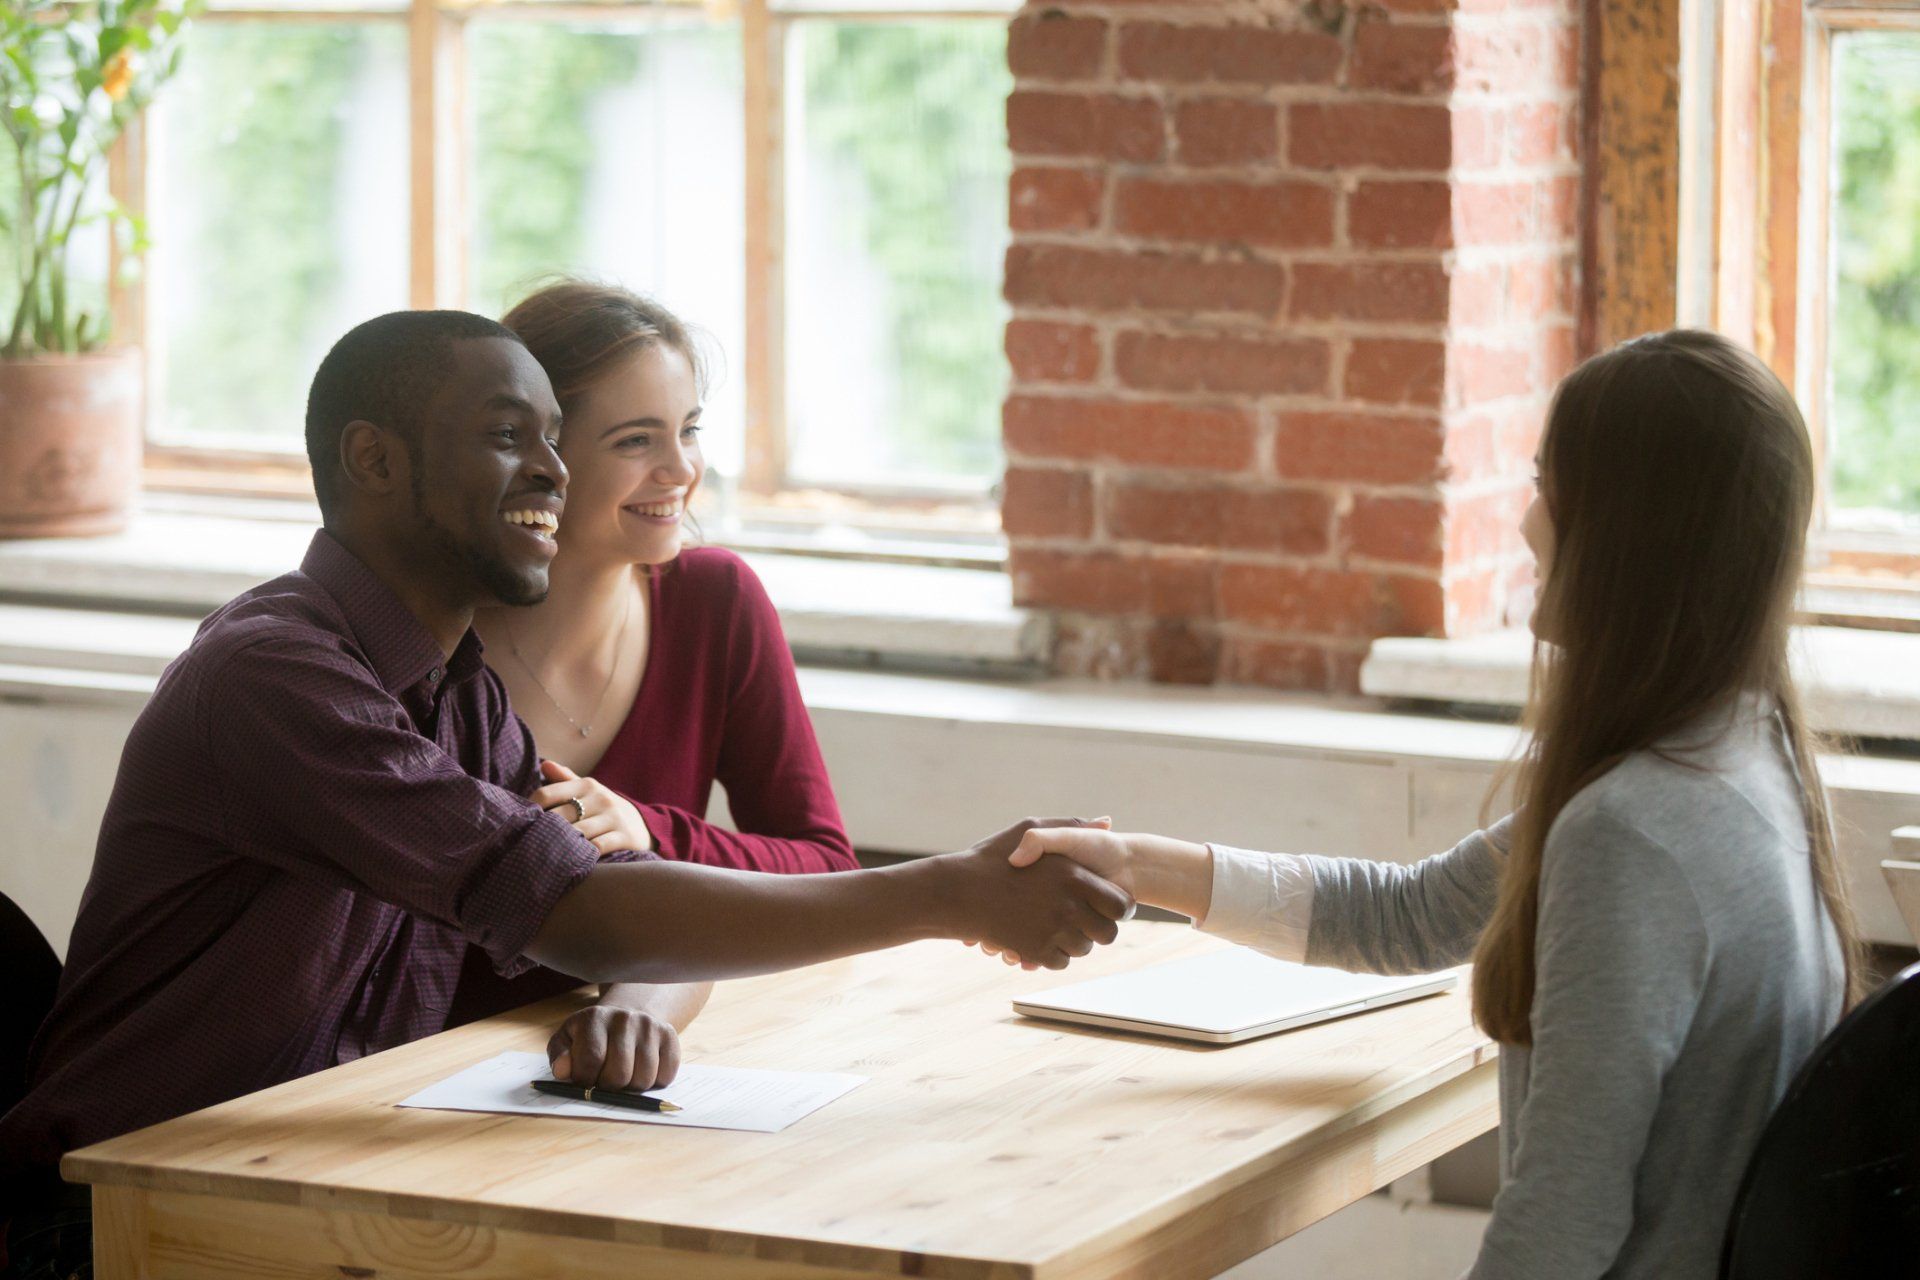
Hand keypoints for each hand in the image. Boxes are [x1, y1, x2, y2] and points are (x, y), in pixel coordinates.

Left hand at [532, 760, 654, 855]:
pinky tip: (572, 862)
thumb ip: (566, 779)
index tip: (520, 823)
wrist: (643, 825)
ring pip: (579, 832)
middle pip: (561, 815)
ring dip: (562, 845)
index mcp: (587, 785)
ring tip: (544, 856)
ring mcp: (614, 817)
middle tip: (526, 844)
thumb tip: (544, 764)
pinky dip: (585, 855)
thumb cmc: (604, 809)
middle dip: (543, 830)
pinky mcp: (625, 836)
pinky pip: (599, 847)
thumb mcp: (588, 791)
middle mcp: (601, 798)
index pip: (549, 793)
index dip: (531, 808)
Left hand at [548, 1002, 680, 1090]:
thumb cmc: (592, 1036)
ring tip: (623, 1076)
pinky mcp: (669, 1035)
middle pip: (619, 1074)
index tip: (585, 1081)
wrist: (626, 1016)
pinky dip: (654, 1082)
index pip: (591, 1060)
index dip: (585, 1081)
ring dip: (632, 1088)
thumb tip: (563, 1070)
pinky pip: (665, 1075)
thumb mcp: (567, 1040)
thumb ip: (559, 1055)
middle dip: (609, 1087)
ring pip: (644, 1079)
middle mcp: (625, 1018)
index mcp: (594, 1018)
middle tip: (605, 1080)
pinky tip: (642, 1070)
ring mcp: (650, 1026)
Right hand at [939, 816, 1132, 970]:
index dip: (1118, 908)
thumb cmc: (993, 858)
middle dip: (1098, 930)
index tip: (1107, 907)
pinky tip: (1039, 937)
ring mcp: (1052, 932)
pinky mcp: (1036, 952)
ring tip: (1057, 926)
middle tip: (1086, 922)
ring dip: (1074, 942)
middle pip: (1107, 934)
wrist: (958, 892)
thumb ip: (1072, 825)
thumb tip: (1106, 821)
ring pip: (1083, 950)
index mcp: (1074, 876)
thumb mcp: (1031, 830)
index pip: (1121, 905)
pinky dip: (1052, 954)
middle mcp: (1068, 906)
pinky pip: (1060, 962)